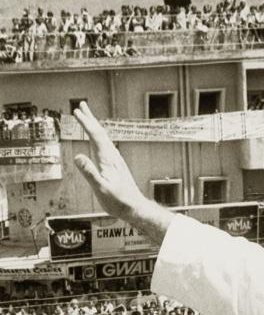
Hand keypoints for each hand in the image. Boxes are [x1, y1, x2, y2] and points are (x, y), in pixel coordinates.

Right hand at [73, 102, 147, 220]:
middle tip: (81, 105)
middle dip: (90, 119)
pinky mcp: (117, 166)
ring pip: (104, 139)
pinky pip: (106, 146)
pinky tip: (99, 141)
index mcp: (108, 159)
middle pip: (100, 133)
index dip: (86, 123)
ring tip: (88, 119)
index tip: (76, 112)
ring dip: (95, 127)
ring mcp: (116, 161)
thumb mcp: (101, 188)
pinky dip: (99, 138)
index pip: (95, 136)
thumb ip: (89, 173)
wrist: (135, 208)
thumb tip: (77, 156)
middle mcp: (113, 157)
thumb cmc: (118, 201)